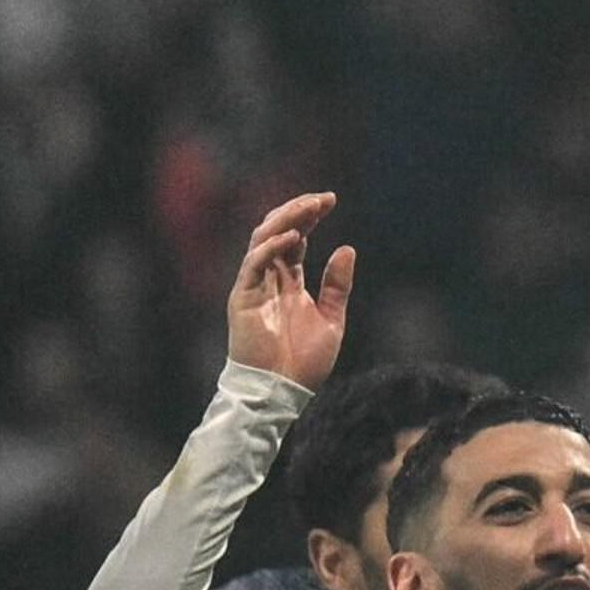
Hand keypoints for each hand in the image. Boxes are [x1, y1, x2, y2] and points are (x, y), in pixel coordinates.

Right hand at [224, 193, 354, 389]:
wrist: (282, 391)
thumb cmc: (303, 362)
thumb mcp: (331, 318)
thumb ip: (337, 285)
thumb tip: (347, 248)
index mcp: (290, 282)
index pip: (296, 239)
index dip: (310, 217)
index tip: (330, 199)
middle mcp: (270, 279)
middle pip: (277, 232)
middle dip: (298, 210)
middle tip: (323, 198)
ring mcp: (254, 286)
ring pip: (262, 240)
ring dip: (285, 219)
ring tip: (309, 207)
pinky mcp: (242, 298)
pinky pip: (253, 264)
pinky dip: (270, 247)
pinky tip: (292, 236)